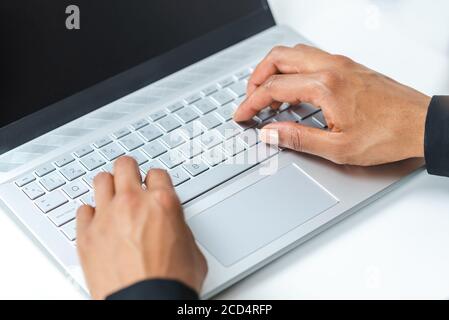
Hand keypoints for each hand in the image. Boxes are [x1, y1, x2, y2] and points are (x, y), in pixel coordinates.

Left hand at [76, 157, 207, 299]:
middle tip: (130, 177)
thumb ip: (178, 226)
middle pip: (125, 165)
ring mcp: (106, 217)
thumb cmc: (170, 283)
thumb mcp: (191, 248)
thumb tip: (172, 225)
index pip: (157, 173)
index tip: (153, 184)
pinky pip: (83, 210)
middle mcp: (132, 204)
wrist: (146, 304)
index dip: (156, 179)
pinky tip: (98, 221)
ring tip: (112, 196)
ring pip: (101, 180)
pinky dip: (91, 213)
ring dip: (109, 186)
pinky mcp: (86, 236)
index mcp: (162, 203)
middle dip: (129, 170)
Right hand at [234, 44, 430, 165]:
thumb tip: (270, 133)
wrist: (421, 124)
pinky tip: (293, 89)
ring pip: (293, 53)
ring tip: (267, 94)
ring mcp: (340, 63)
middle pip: (278, 59)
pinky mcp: (347, 66)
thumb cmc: (388, 134)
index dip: (251, 103)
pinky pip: (309, 57)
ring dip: (273, 70)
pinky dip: (291, 69)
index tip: (242, 115)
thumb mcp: (338, 148)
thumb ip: (298, 138)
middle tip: (250, 100)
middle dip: (256, 78)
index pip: (273, 88)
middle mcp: (330, 67)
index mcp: (325, 86)